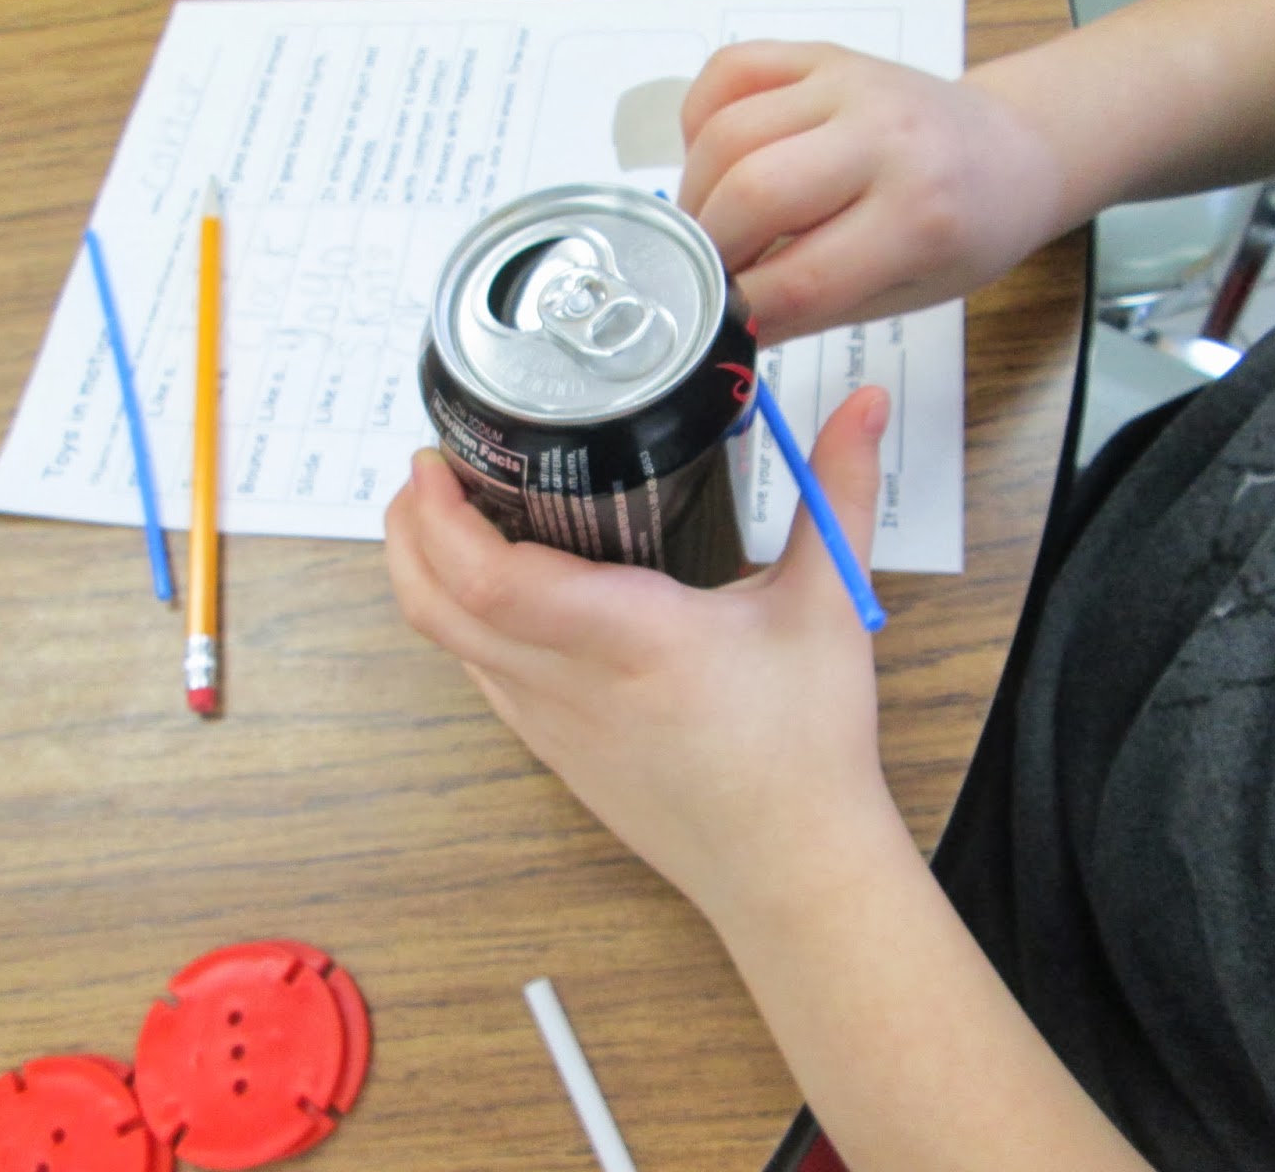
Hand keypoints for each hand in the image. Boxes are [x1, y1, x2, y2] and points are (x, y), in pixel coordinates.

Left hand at [383, 386, 898, 921]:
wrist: (793, 870)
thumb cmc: (809, 746)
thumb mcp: (830, 606)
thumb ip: (841, 489)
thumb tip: (867, 403)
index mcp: (630, 639)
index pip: (491, 580)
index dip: (440, 516)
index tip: (437, 459)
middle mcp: (569, 685)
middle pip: (434, 608)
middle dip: (407, 531)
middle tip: (429, 469)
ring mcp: (550, 726)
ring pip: (447, 645)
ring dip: (426, 574)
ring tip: (451, 512)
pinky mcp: (553, 751)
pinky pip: (480, 676)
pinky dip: (461, 621)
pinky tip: (498, 588)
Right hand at [678, 41, 1063, 346]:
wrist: (1012, 154)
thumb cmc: (961, 237)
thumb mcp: (901, 299)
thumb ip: (808, 312)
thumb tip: (722, 330)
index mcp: (918, 219)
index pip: (797, 278)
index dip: (739, 312)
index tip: (716, 326)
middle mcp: (884, 138)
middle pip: (752, 193)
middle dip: (710, 249)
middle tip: (711, 274)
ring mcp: (850, 84)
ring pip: (727, 133)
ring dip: (697, 191)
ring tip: (713, 224)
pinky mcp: (822, 53)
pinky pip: (728, 72)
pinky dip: (700, 123)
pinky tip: (719, 162)